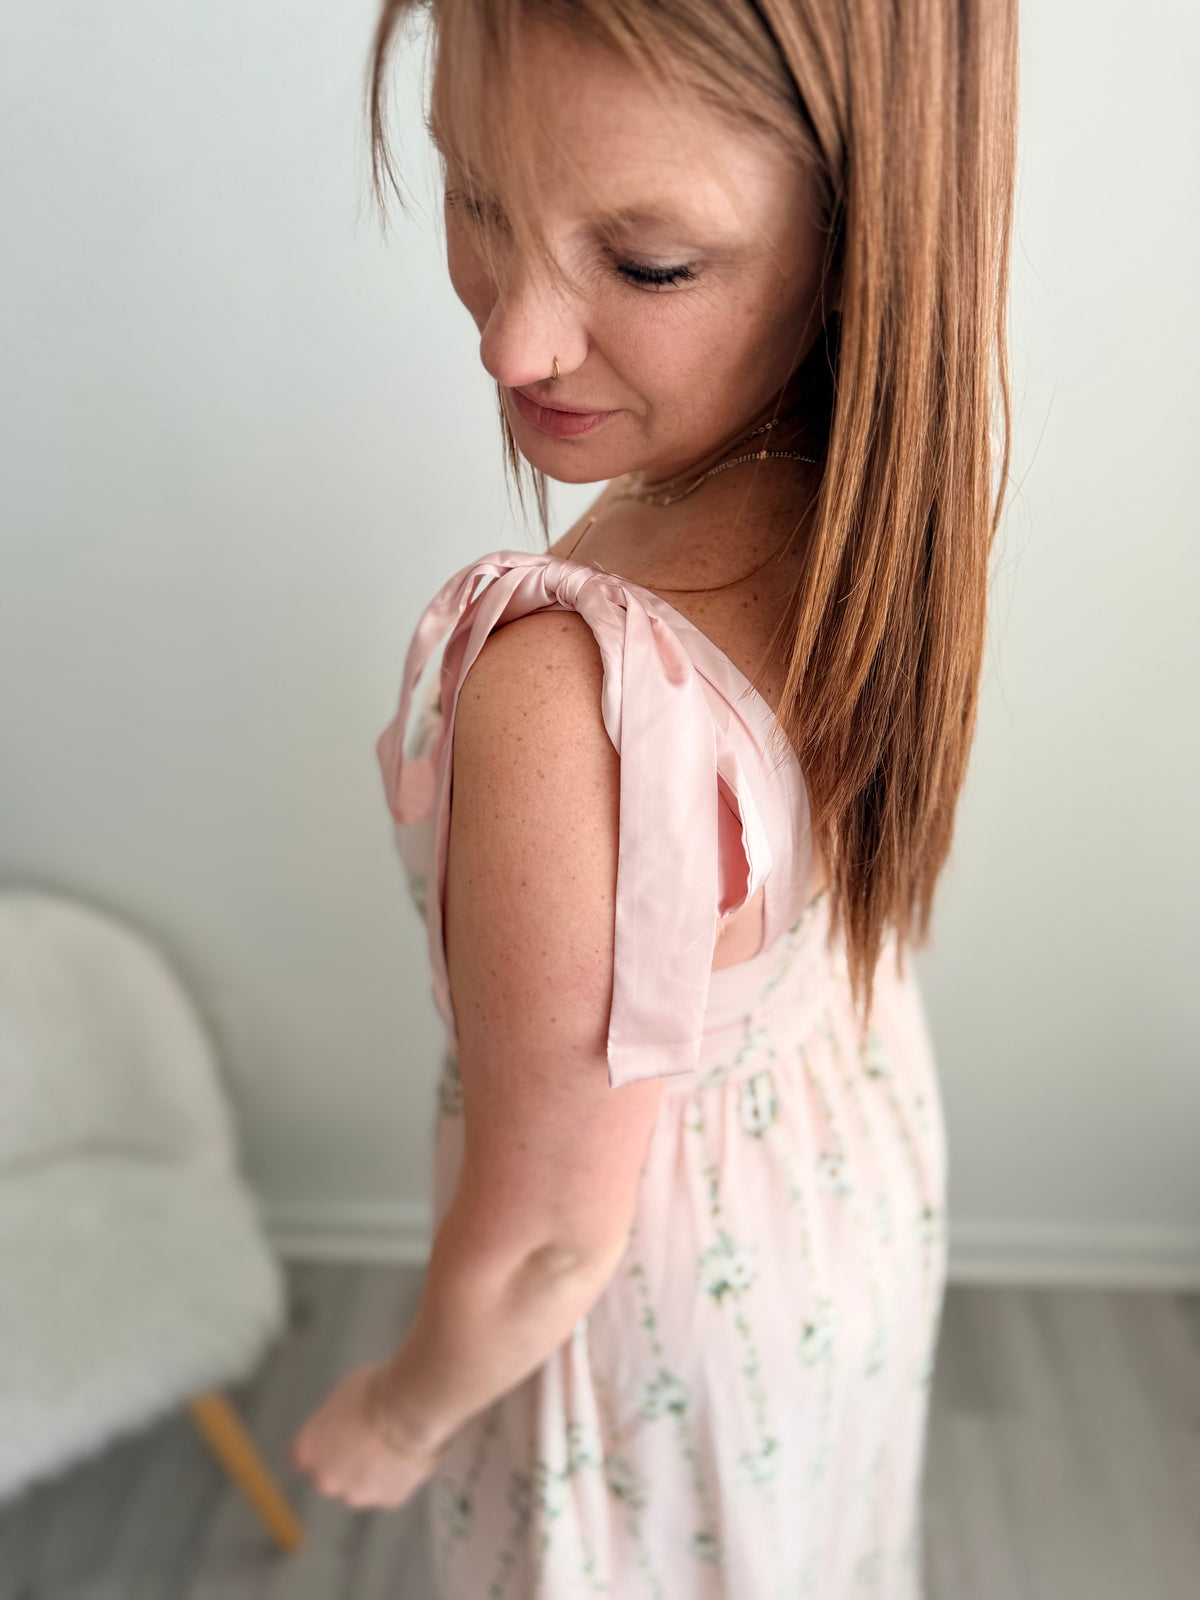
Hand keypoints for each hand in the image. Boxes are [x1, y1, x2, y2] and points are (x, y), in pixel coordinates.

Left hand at [288, 1360, 447, 1510]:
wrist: (412, 1406)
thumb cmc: (376, 1392)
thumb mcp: (341, 1398)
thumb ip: (332, 1423)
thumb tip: (341, 1428)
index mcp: (306, 1450)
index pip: (301, 1458)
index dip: (321, 1446)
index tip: (335, 1435)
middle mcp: (324, 1479)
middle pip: (329, 1476)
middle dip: (344, 1462)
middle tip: (367, 1438)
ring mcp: (355, 1494)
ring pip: (359, 1486)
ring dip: (369, 1472)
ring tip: (392, 1443)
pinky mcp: (386, 1499)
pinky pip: (387, 1489)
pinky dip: (394, 1476)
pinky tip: (406, 1452)